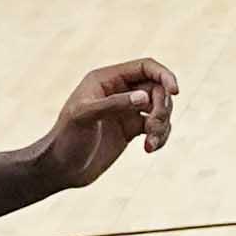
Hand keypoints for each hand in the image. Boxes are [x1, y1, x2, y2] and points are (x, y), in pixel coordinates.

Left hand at [38, 56, 179, 191]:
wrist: (61, 168)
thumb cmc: (67, 138)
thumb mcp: (85, 117)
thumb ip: (114, 104)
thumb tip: (145, 97)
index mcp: (106, 79)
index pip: (145, 67)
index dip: (164, 75)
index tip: (175, 92)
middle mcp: (118, 91)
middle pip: (157, 89)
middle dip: (162, 107)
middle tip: (154, 126)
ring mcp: (126, 110)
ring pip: (160, 109)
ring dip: (163, 125)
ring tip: (151, 143)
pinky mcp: (131, 130)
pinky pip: (156, 127)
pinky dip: (160, 136)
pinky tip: (149, 149)